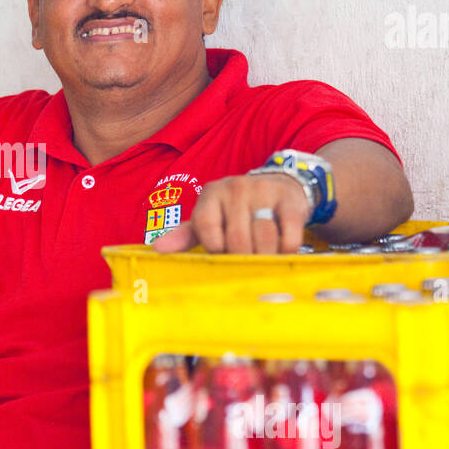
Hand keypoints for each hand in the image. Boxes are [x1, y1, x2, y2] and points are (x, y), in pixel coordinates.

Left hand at [152, 173, 308, 254]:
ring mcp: (264, 192)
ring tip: (263, 259)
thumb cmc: (236, 211)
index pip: (205, 226)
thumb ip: (184, 235)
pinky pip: (288, 238)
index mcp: (211, 194)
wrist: (279, 186)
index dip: (214, 247)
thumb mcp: (208, 218)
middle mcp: (235, 188)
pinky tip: (281, 249)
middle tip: (245, 262)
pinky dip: (286, 251)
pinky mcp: (291, 201)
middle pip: (237, 238)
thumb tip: (157, 248)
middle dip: (242, 258)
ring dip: (264, 257)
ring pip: (263, 238)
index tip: (222, 253)